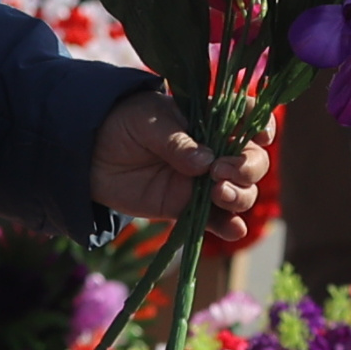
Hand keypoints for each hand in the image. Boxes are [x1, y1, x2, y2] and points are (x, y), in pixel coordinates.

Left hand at [91, 90, 264, 240]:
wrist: (88, 154)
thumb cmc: (122, 124)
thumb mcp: (149, 122)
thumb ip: (177, 141)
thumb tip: (205, 162)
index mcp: (210, 120)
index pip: (249, 120)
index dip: (262, 128)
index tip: (258, 136)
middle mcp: (215, 151)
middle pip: (252, 161)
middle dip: (248, 168)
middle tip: (221, 172)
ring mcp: (202, 181)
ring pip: (241, 192)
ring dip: (240, 196)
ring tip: (218, 194)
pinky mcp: (185, 206)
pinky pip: (215, 219)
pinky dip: (229, 226)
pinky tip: (233, 229)